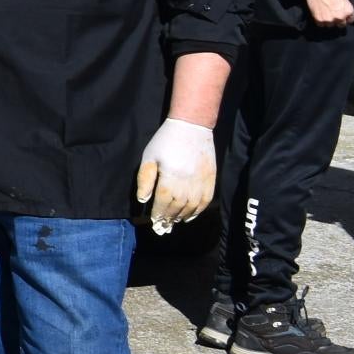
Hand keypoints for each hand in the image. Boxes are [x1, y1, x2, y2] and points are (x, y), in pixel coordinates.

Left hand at [133, 118, 217, 234]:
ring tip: (174, 222)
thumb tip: (143, 199)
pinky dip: (198, 211)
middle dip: (169, 217)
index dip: (158, 213)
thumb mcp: (149, 157)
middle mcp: (187, 182)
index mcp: (170, 177)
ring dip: (182, 216)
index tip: (154, 221)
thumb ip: (145, 179)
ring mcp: (201, 181)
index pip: (163, 201)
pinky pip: (206, 200)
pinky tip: (190, 216)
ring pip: (192, 206)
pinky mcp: (211, 179)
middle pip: (177, 206)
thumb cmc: (166, 141)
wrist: (192, 127)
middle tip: (163, 226)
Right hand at [304, 0, 353, 27]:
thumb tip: (343, 14)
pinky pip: (321, 24)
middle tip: (332, 14)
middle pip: (341, 25)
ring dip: (328, 21)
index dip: (346, 17)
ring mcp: (330, 19)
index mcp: (348, 11)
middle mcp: (341, 17)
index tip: (342, 15)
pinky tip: (319, 14)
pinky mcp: (319, 20)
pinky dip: (320, 20)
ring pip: (330, 25)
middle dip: (338, 21)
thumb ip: (344, 9)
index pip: (350, 20)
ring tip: (324, 13)